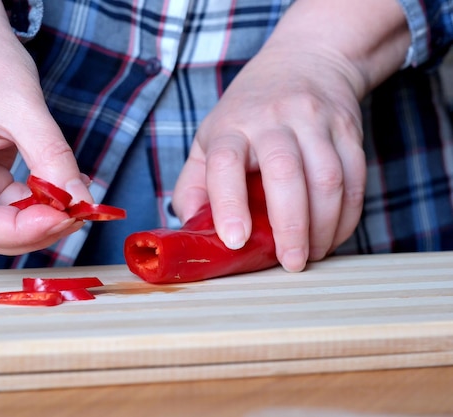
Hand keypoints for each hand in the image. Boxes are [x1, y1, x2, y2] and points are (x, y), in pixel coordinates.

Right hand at [0, 0, 90, 254]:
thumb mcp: (24, 106)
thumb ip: (52, 158)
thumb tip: (81, 202)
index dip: (21, 231)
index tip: (67, 219)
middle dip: (31, 230)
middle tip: (78, 215)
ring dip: (34, 222)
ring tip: (72, 202)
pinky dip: (31, 208)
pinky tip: (57, 193)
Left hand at [173, 0, 408, 271]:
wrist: (306, 60)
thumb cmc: (248, 110)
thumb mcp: (209, 136)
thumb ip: (194, 183)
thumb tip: (189, 230)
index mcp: (231, 126)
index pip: (225, 163)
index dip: (228, 203)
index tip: (235, 240)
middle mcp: (272, 119)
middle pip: (284, 173)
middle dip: (290, 226)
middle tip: (290, 264)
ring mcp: (315, 121)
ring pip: (327, 178)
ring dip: (323, 227)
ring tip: (312, 254)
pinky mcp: (348, 129)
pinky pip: (355, 178)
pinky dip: (347, 215)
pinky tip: (333, 235)